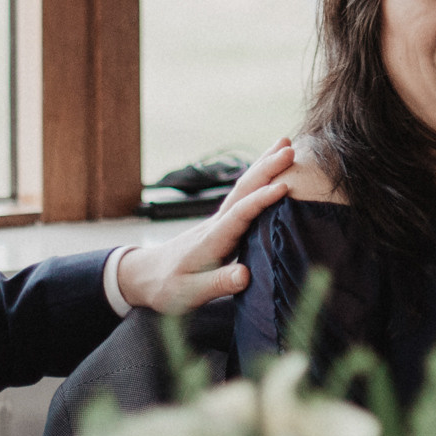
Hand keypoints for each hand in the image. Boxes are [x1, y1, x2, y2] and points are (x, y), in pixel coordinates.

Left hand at [110, 139, 294, 313]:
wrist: (145, 275)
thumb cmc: (167, 286)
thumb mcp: (189, 292)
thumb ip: (218, 283)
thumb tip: (245, 275)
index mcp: (212, 240)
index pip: (239, 214)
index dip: (260, 200)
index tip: (283, 187)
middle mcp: (216, 224)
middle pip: (243, 190)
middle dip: (266, 168)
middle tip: (290, 149)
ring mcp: (218, 221)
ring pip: (243, 187)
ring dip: (264, 165)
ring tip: (284, 143)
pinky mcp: (221, 224)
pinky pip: (243, 195)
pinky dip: (258, 178)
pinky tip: (268, 169)